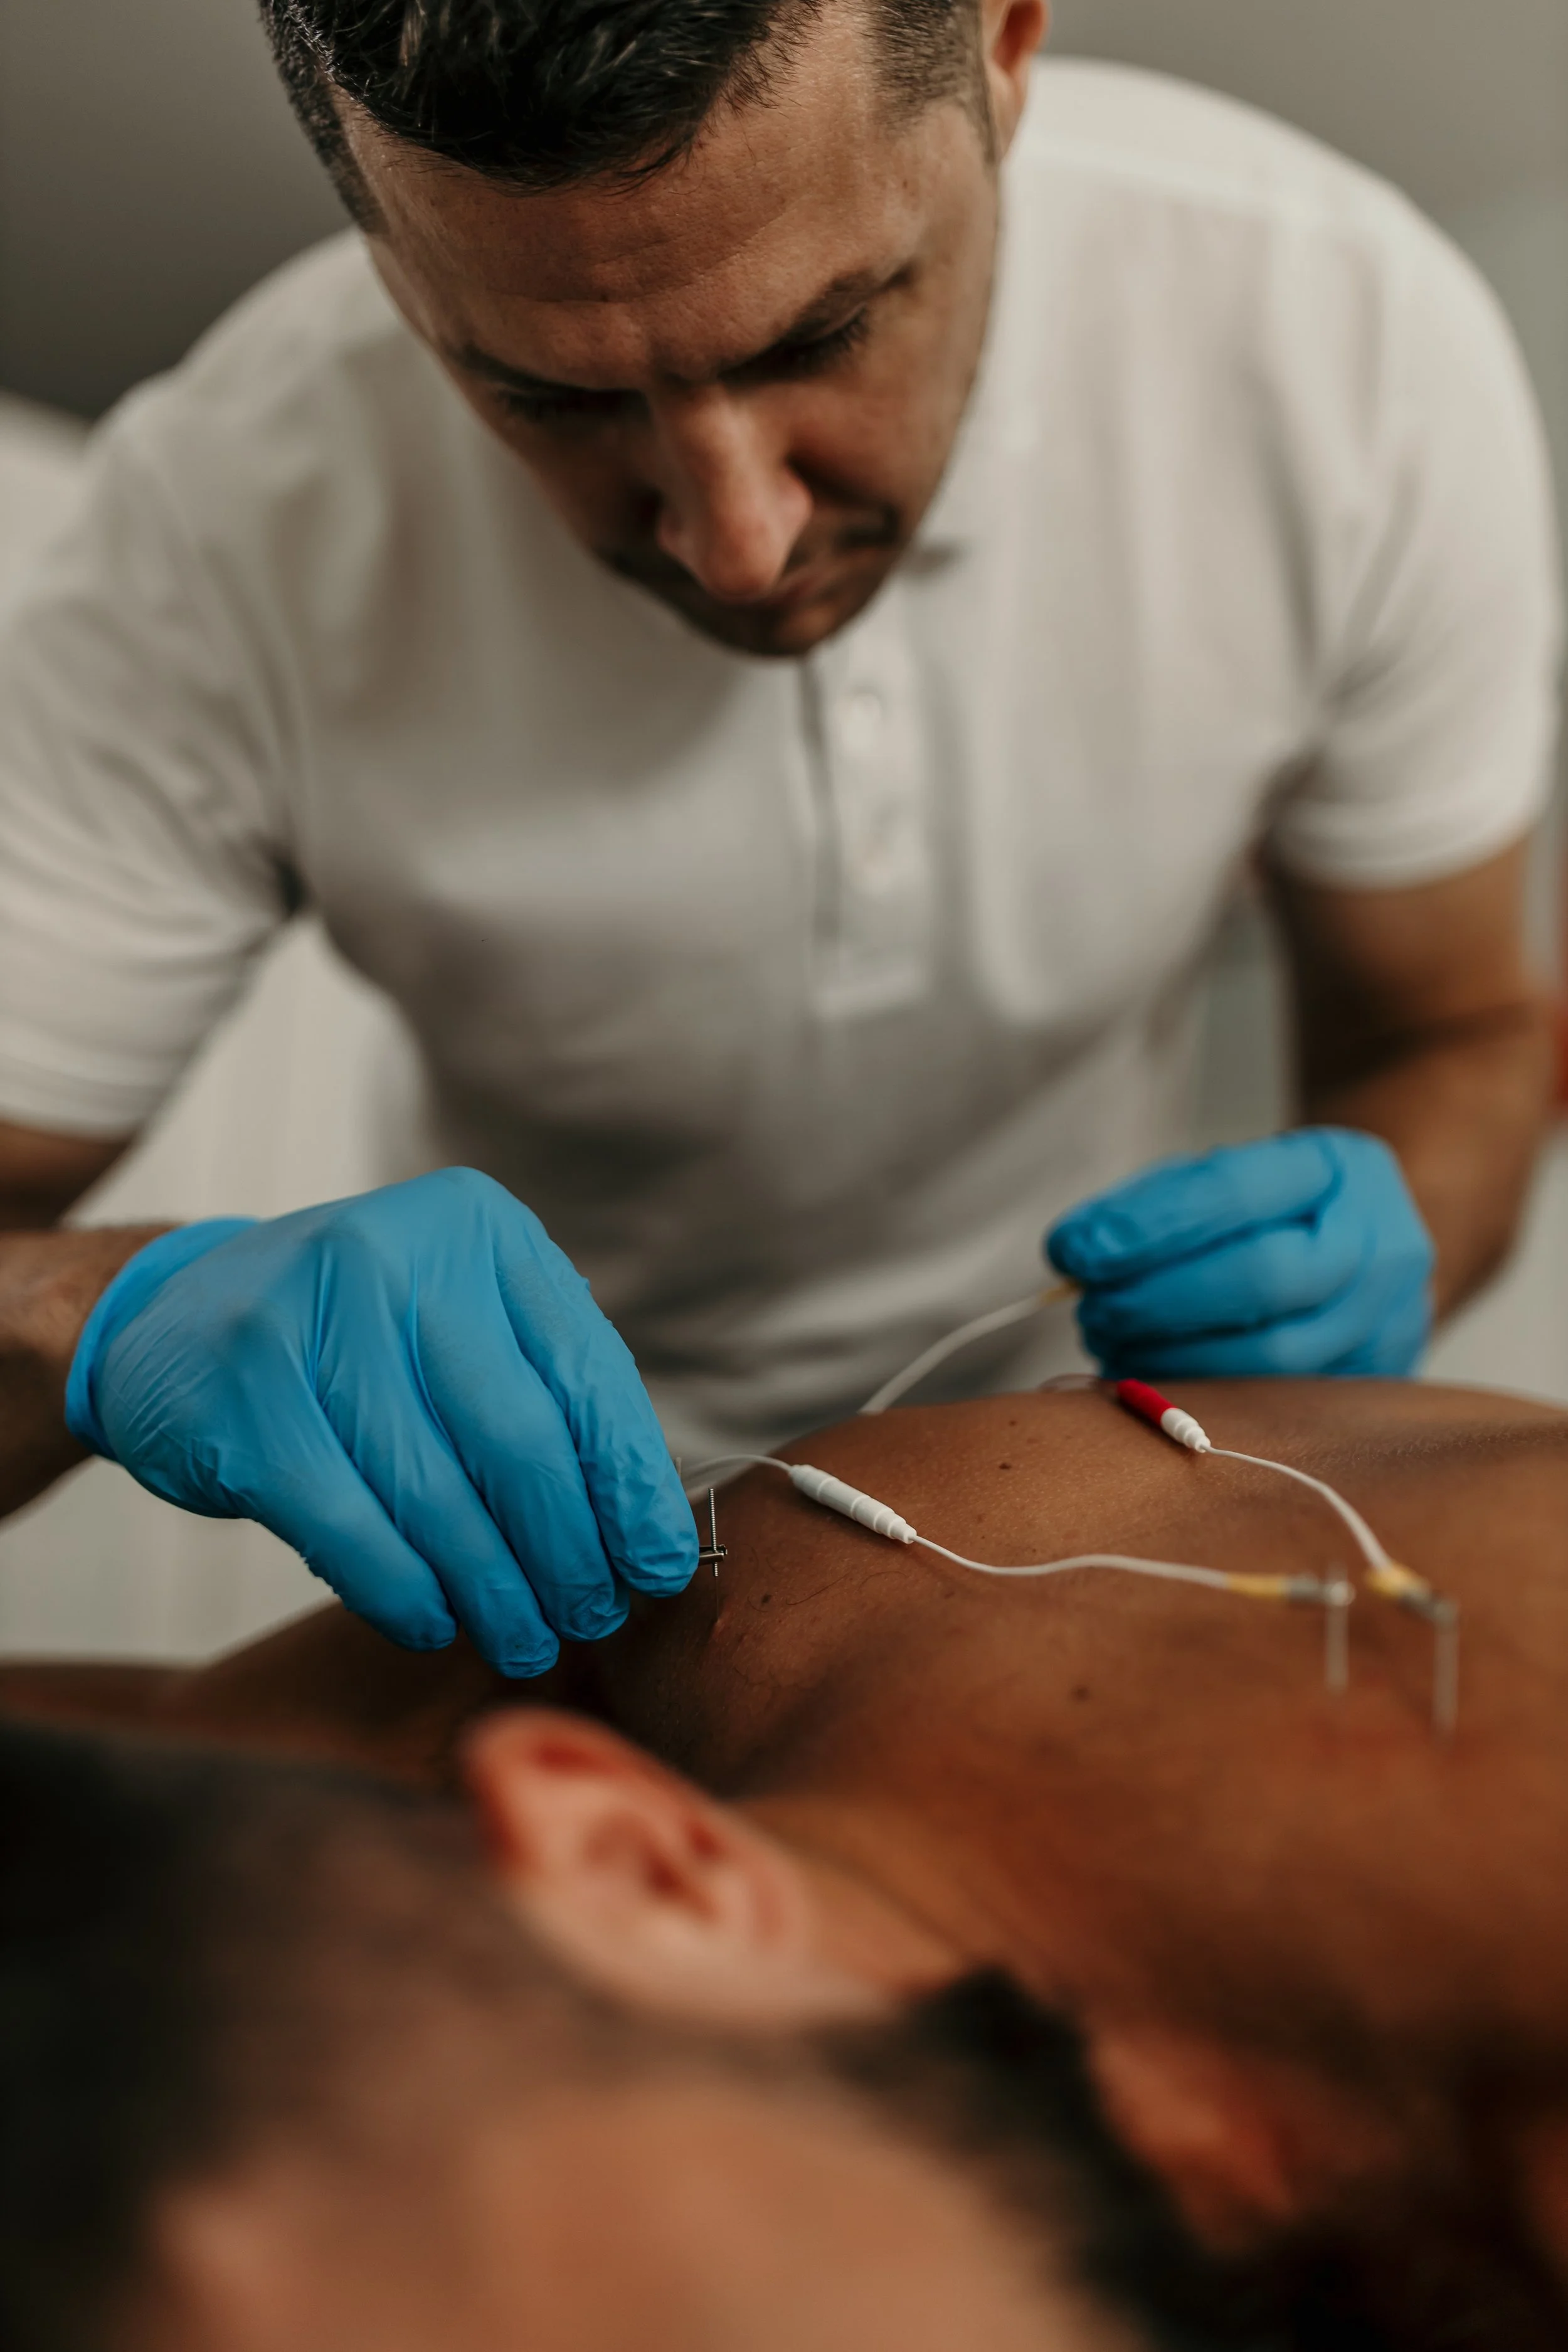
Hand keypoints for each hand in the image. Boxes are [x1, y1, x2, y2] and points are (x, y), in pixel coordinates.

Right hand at [65, 1169, 696, 1673]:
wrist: (170, 1319)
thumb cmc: (350, 1339)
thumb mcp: (454, 1321)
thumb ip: (542, 1391)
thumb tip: (642, 1526)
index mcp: (478, 1229)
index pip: (586, 1372)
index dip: (630, 1483)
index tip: (659, 1566)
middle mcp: (398, 1254)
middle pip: (519, 1438)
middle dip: (568, 1550)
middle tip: (591, 1618)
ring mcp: (310, 1319)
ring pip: (435, 1493)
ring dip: (493, 1590)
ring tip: (525, 1640)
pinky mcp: (244, 1399)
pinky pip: (349, 1525)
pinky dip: (401, 1591)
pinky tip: (432, 1624)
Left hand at [1046, 1129, 1433, 1379]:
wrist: (1373, 1245)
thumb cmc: (1274, 1210)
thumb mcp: (1226, 1177)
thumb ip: (1153, 1207)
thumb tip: (1075, 1253)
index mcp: (1342, 1167)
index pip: (1236, 1191)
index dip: (1148, 1226)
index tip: (1074, 1251)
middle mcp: (1381, 1243)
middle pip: (1263, 1278)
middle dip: (1158, 1300)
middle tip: (1092, 1310)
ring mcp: (1387, 1321)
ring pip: (1272, 1358)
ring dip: (1172, 1358)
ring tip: (1114, 1346)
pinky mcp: (1375, 1385)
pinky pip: (1278, 1407)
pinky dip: (1199, 1395)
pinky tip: (1150, 1378)